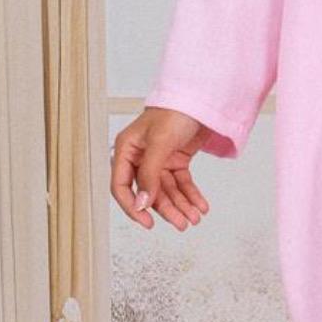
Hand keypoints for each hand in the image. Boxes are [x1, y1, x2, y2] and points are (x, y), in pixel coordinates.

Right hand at [110, 106, 213, 231]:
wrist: (200, 98)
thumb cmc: (175, 112)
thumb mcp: (160, 143)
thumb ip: (149, 174)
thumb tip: (141, 203)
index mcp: (127, 150)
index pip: (121, 186)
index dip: (132, 207)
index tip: (147, 222)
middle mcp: (140, 157)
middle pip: (150, 192)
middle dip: (167, 210)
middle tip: (182, 224)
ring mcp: (159, 160)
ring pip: (167, 191)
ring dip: (181, 205)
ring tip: (195, 218)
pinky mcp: (176, 160)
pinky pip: (181, 184)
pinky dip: (191, 196)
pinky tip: (201, 206)